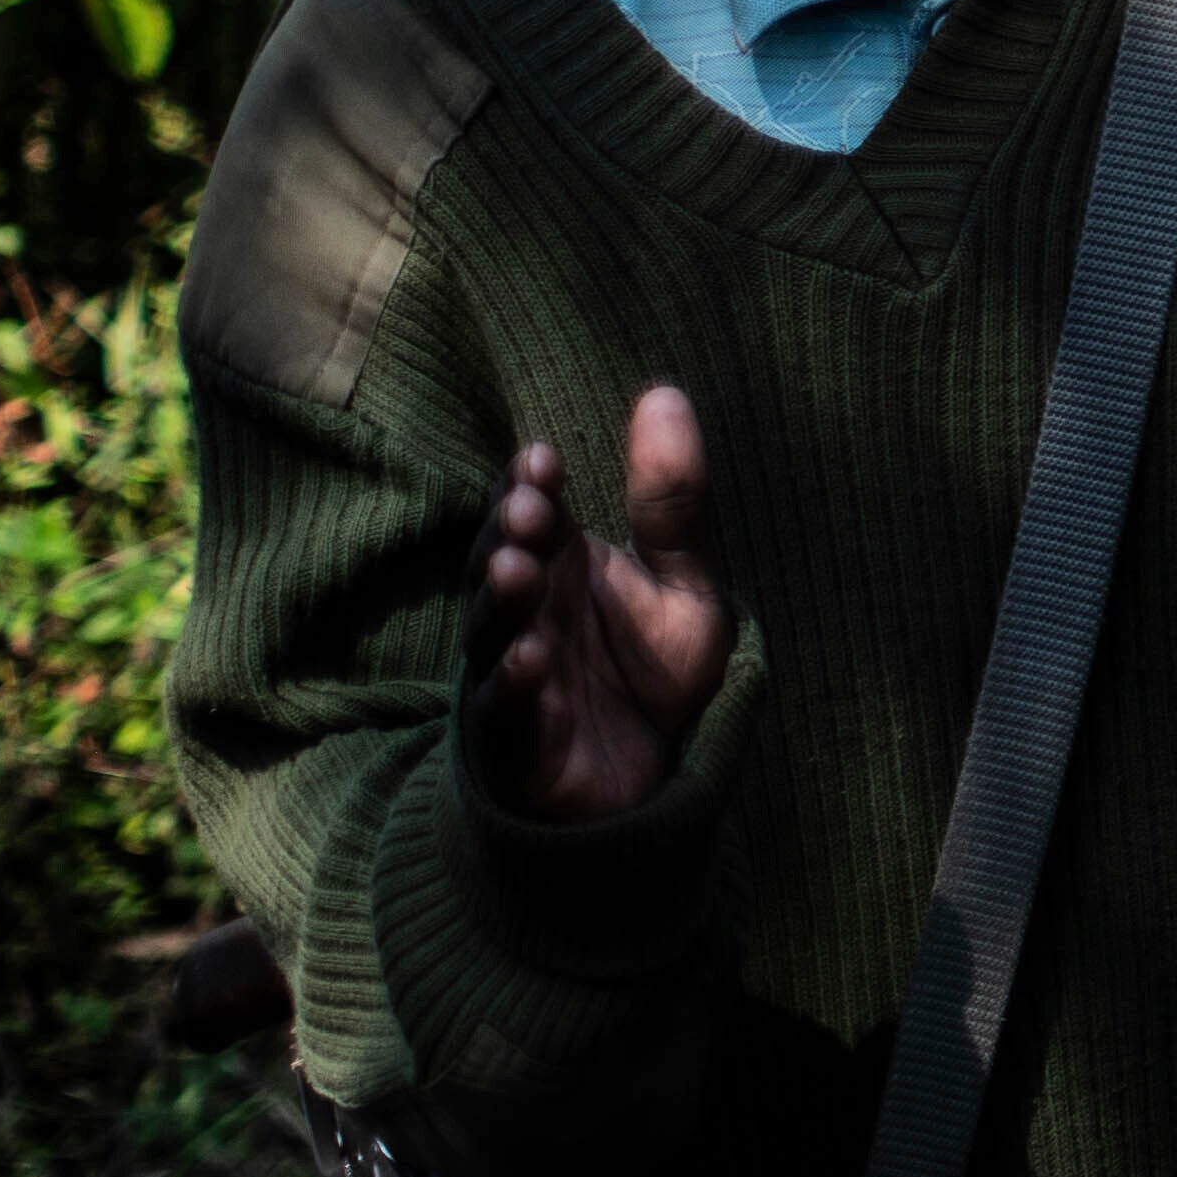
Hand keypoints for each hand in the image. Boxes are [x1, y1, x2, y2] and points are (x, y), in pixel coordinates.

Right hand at [474, 389, 738, 823]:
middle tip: (528, 509)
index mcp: (559, 569)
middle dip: (507, 535)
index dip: (529, 487)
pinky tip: (529, 658)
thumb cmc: (656, 676)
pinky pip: (506, 712)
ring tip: (516, 568)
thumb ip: (672, 505)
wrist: (654, 785)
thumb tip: (664, 391)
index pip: (530, 514)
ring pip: (492, 633)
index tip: (542, 459)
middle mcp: (525, 616)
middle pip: (499, 564)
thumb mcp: (684, 587)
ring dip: (500, 601)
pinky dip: (514, 685)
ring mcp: (512, 676)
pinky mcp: (516, 744)